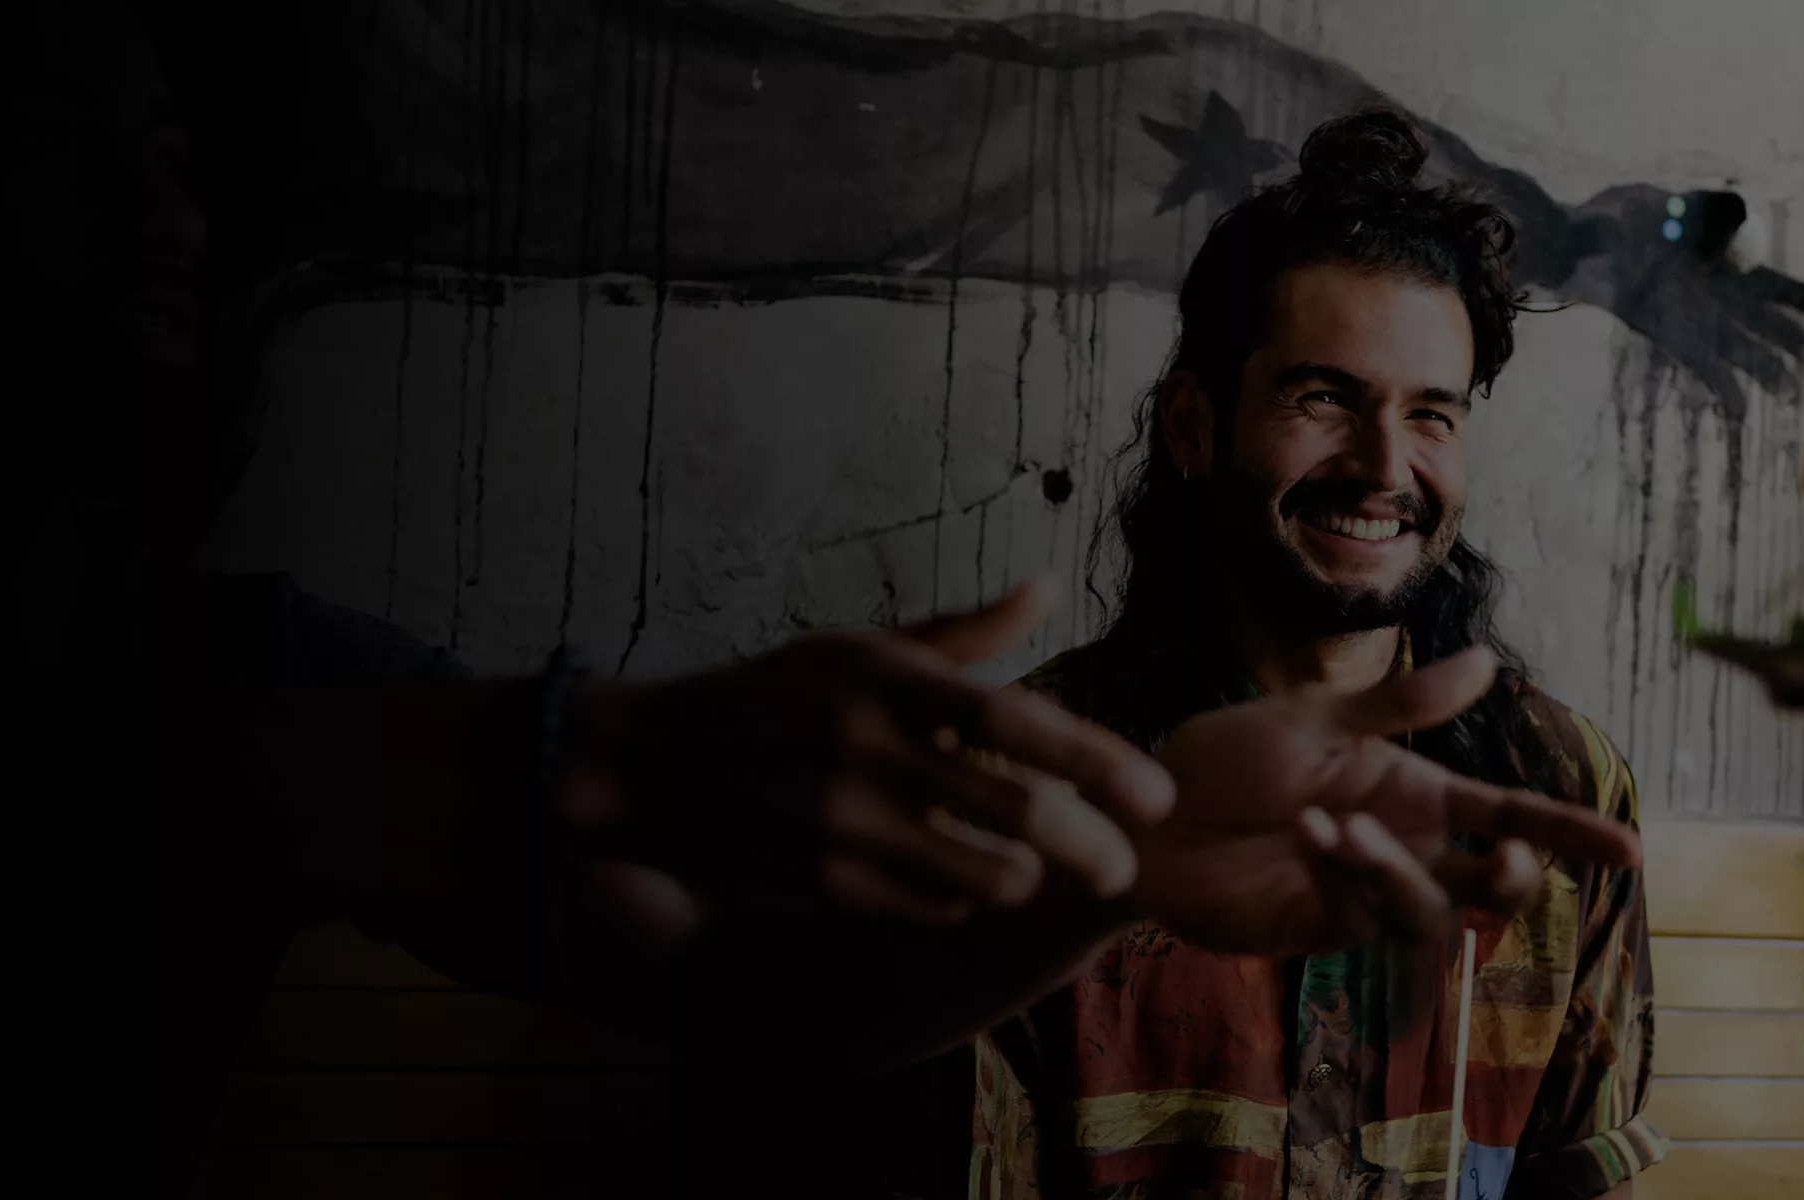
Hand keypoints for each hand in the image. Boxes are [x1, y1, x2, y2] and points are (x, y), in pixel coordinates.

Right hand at [561, 579, 1176, 943]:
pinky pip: (930, 907)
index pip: (1015, 720)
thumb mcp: (855, 647)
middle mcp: (866, 748)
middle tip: (1123, 867)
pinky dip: (960, 901)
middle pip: (1016, 811)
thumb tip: (1047, 589)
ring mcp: (841, 822)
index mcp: (884, 678)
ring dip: (1025, 878)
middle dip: (1090, 847)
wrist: (646, 765)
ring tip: (1038, 870)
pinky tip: (959, 883)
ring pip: (983, 874)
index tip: (1157, 796)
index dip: (1097, 760)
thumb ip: (961, 633)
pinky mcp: (820, 883)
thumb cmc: (770, 697)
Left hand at [1132, 646, 1641, 955]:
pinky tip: (1307, 834)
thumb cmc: (1226, 758)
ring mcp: (1361, 895)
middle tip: (1506, 860)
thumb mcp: (1317, 718)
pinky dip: (1347, 874)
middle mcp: (1400, 848)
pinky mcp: (1317, 928)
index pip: (1508, 817)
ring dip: (1396, 872)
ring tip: (1336, 827)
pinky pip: (1362, 915)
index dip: (1570, 835)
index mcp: (1413, 793)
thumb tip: (1490, 661)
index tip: (1632, 851)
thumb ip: (1403, 703)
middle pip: (1488, 885)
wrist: (1145, 813)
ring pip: (1429, 911)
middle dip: (1510, 880)